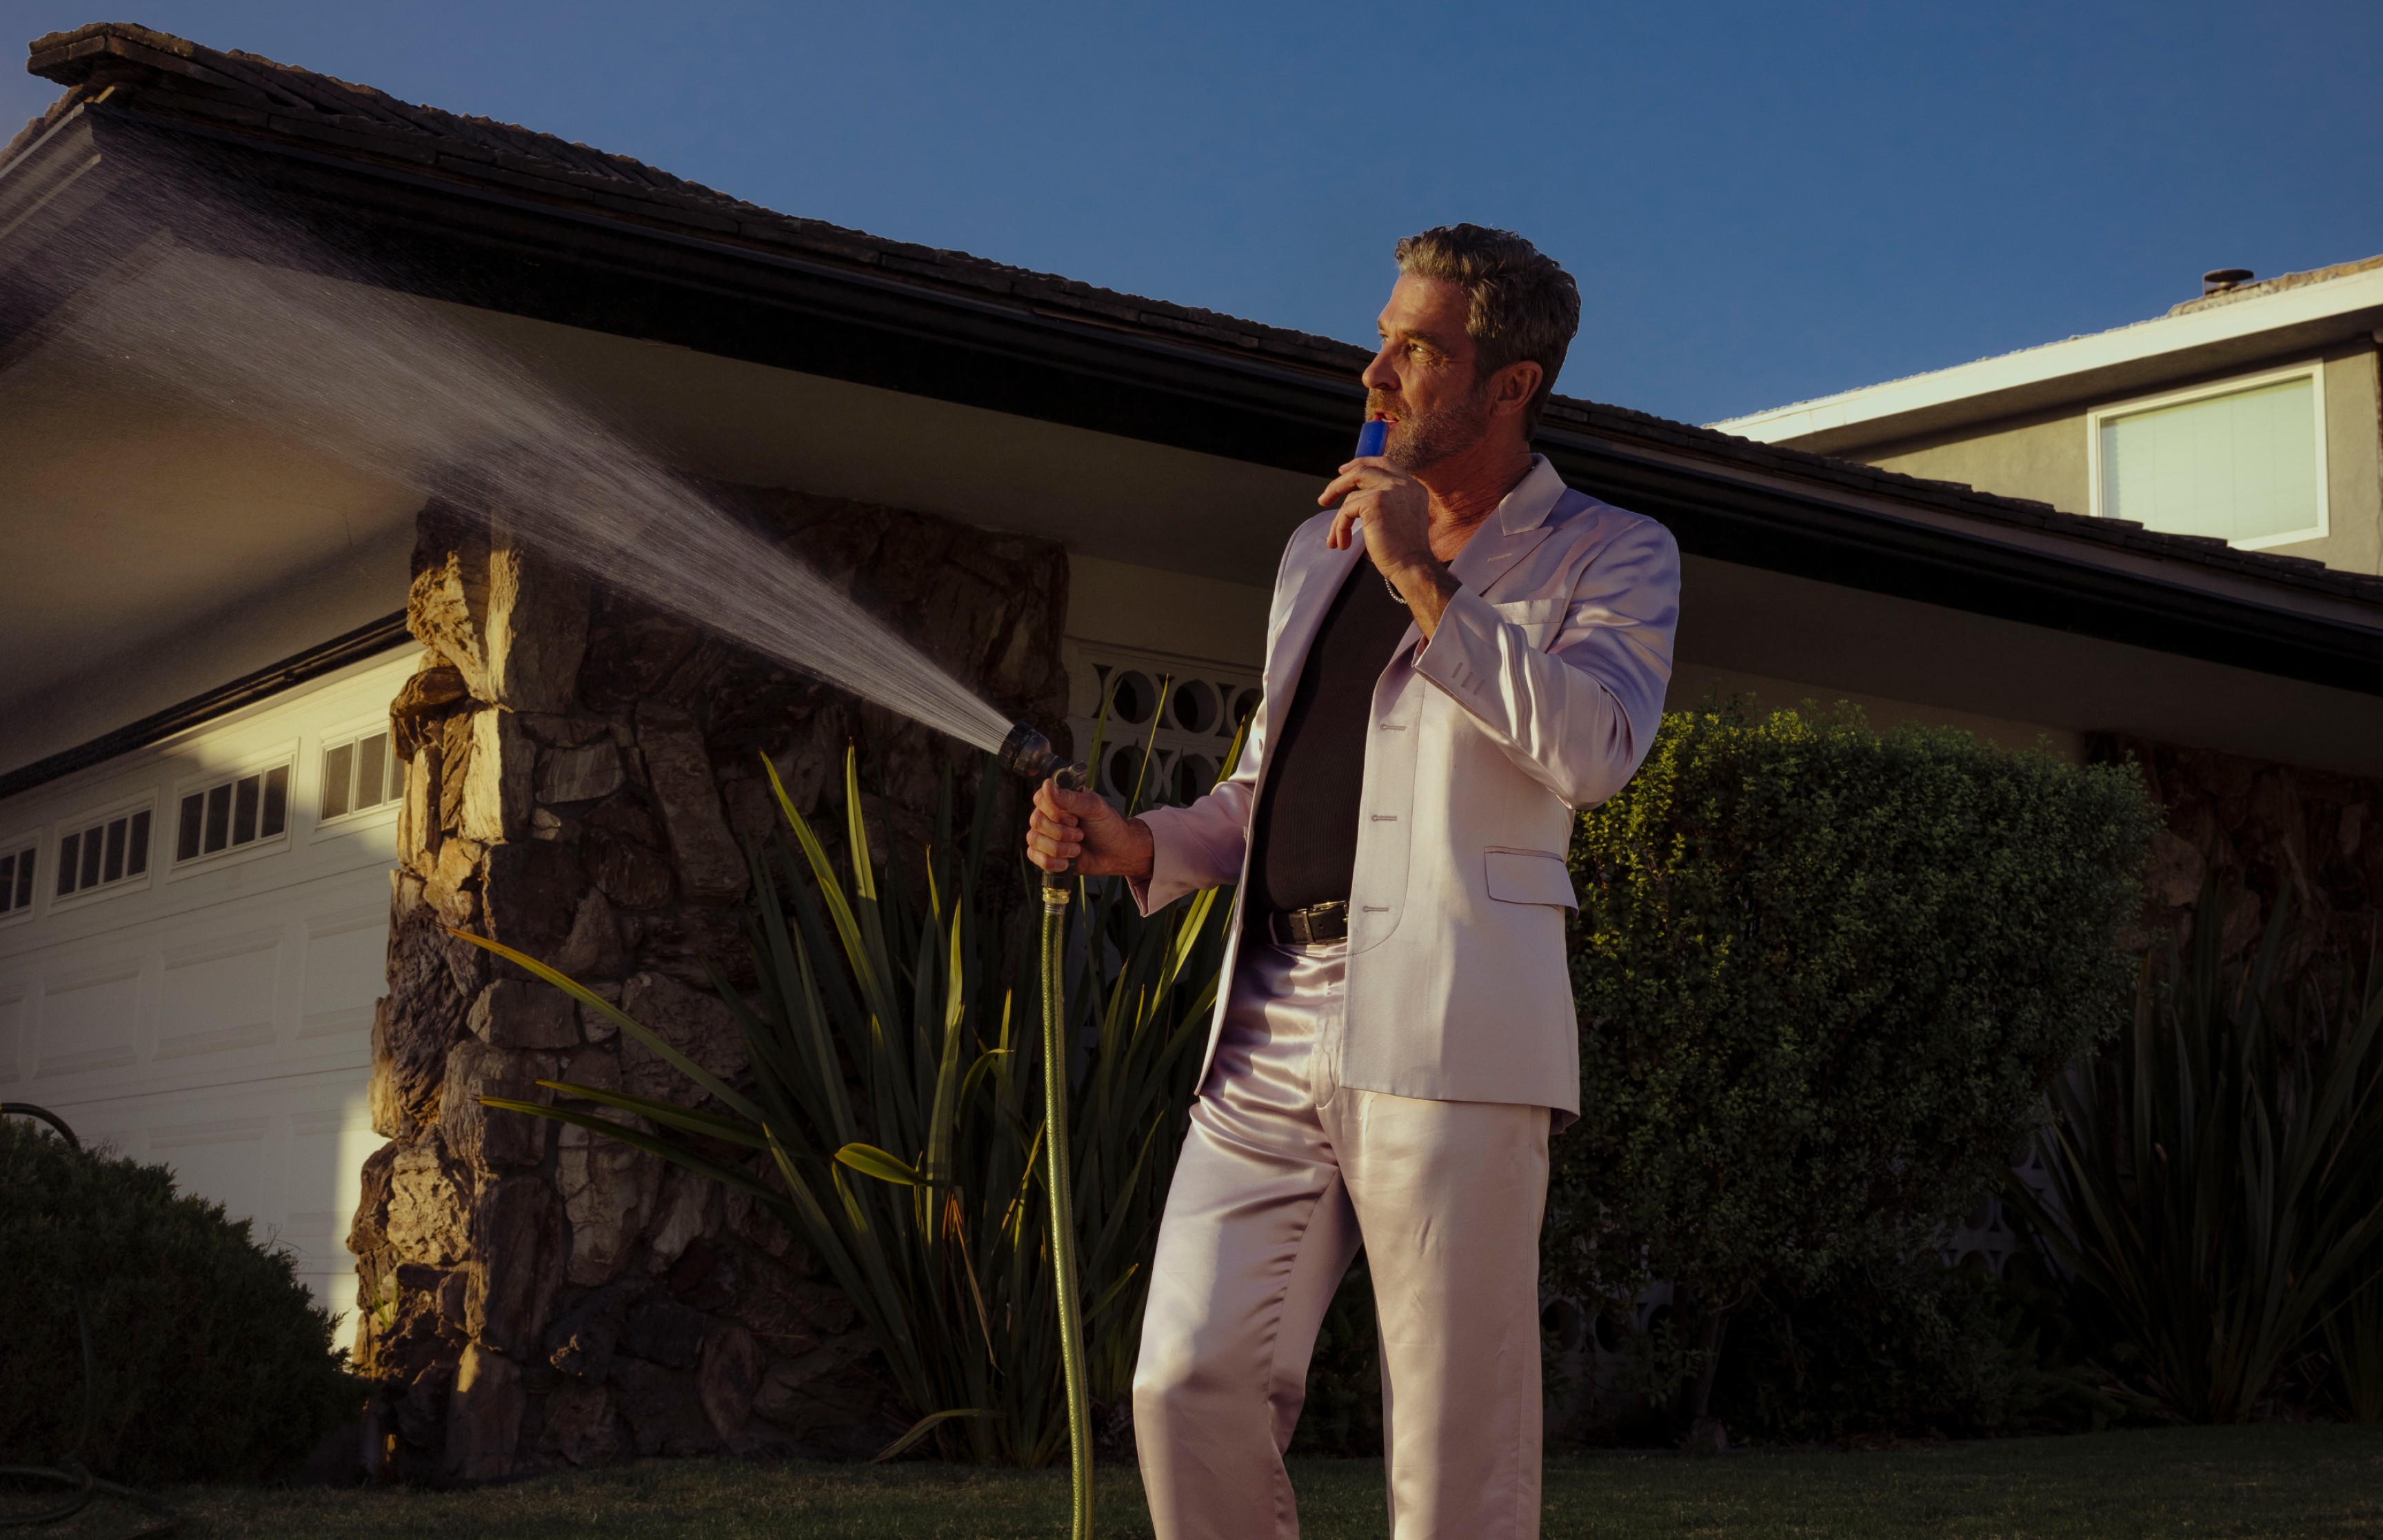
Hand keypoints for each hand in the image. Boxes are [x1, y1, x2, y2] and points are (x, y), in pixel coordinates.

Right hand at [1027, 778, 1154, 878]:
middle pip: (1037, 822)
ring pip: (1034, 840)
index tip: (1075, 819)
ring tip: (1077, 849)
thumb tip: (1047, 784)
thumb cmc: (1107, 826)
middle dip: (1061, 833)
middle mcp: (1048, 815)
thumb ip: (1070, 798)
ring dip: (1059, 848)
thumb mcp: (1094, 808)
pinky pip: (1034, 856)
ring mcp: (1045, 834)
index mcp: (1059, 799)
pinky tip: (1066, 863)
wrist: (1116, 854)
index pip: (1040, 799)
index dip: (1055, 813)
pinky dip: (1052, 862)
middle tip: (1081, 834)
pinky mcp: (1045, 853)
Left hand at [1320, 456, 1460, 634]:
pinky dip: (1340, 527)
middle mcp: (1403, 484)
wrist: (1413, 567)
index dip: (1361, 464)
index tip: (1343, 472)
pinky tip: (1343, 544)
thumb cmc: (1404, 553)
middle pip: (1363, 469)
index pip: (1384, 463)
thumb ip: (1384, 503)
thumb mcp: (1399, 519)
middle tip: (1325, 498)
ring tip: (1335, 540)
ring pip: (1351, 495)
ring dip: (1338, 519)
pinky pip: (1346, 510)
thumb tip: (1352, 501)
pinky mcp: (1376, 502)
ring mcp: (1390, 490)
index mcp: (1412, 487)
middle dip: (1339, 482)